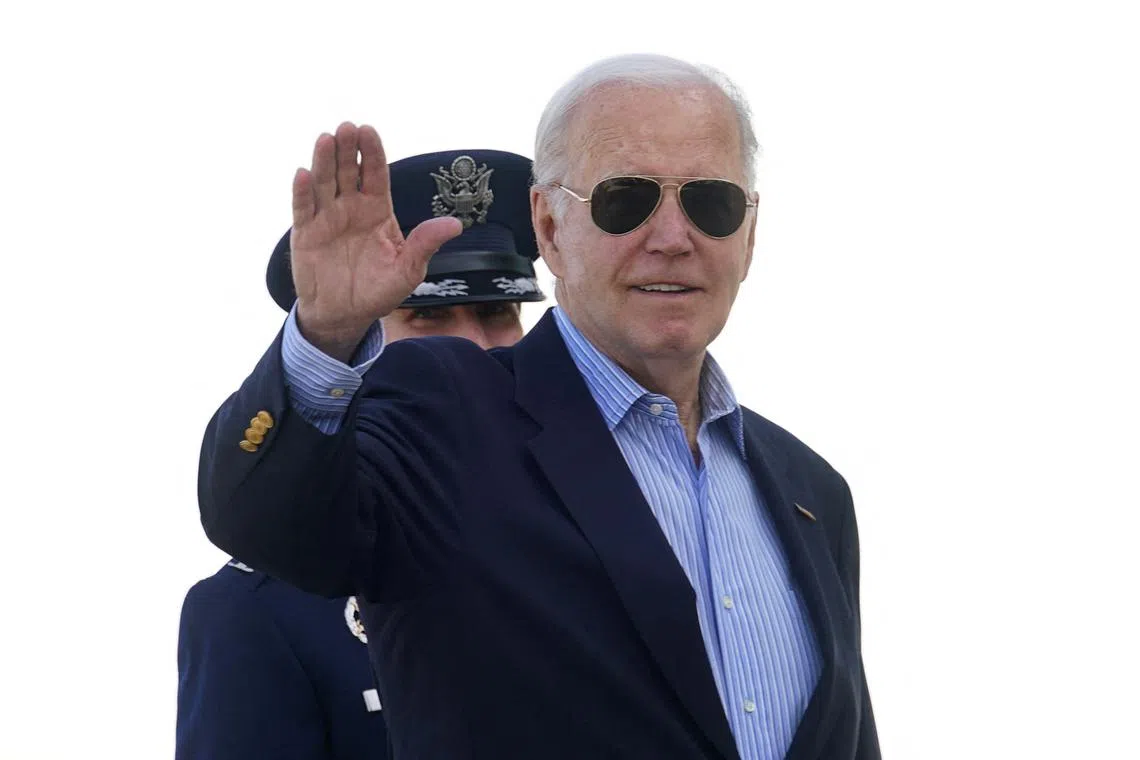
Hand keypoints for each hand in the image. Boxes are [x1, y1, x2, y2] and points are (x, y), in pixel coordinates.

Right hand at [290, 122, 461, 361]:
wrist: (345, 315)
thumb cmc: (379, 290)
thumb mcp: (408, 271)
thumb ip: (425, 244)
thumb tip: (455, 225)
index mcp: (377, 210)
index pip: (375, 174)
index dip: (371, 153)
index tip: (369, 130)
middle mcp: (351, 207)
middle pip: (348, 171)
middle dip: (347, 149)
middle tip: (347, 127)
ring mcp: (327, 217)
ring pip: (324, 183)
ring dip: (323, 161)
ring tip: (325, 139)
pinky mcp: (306, 233)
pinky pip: (303, 209)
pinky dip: (303, 192)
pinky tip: (304, 174)